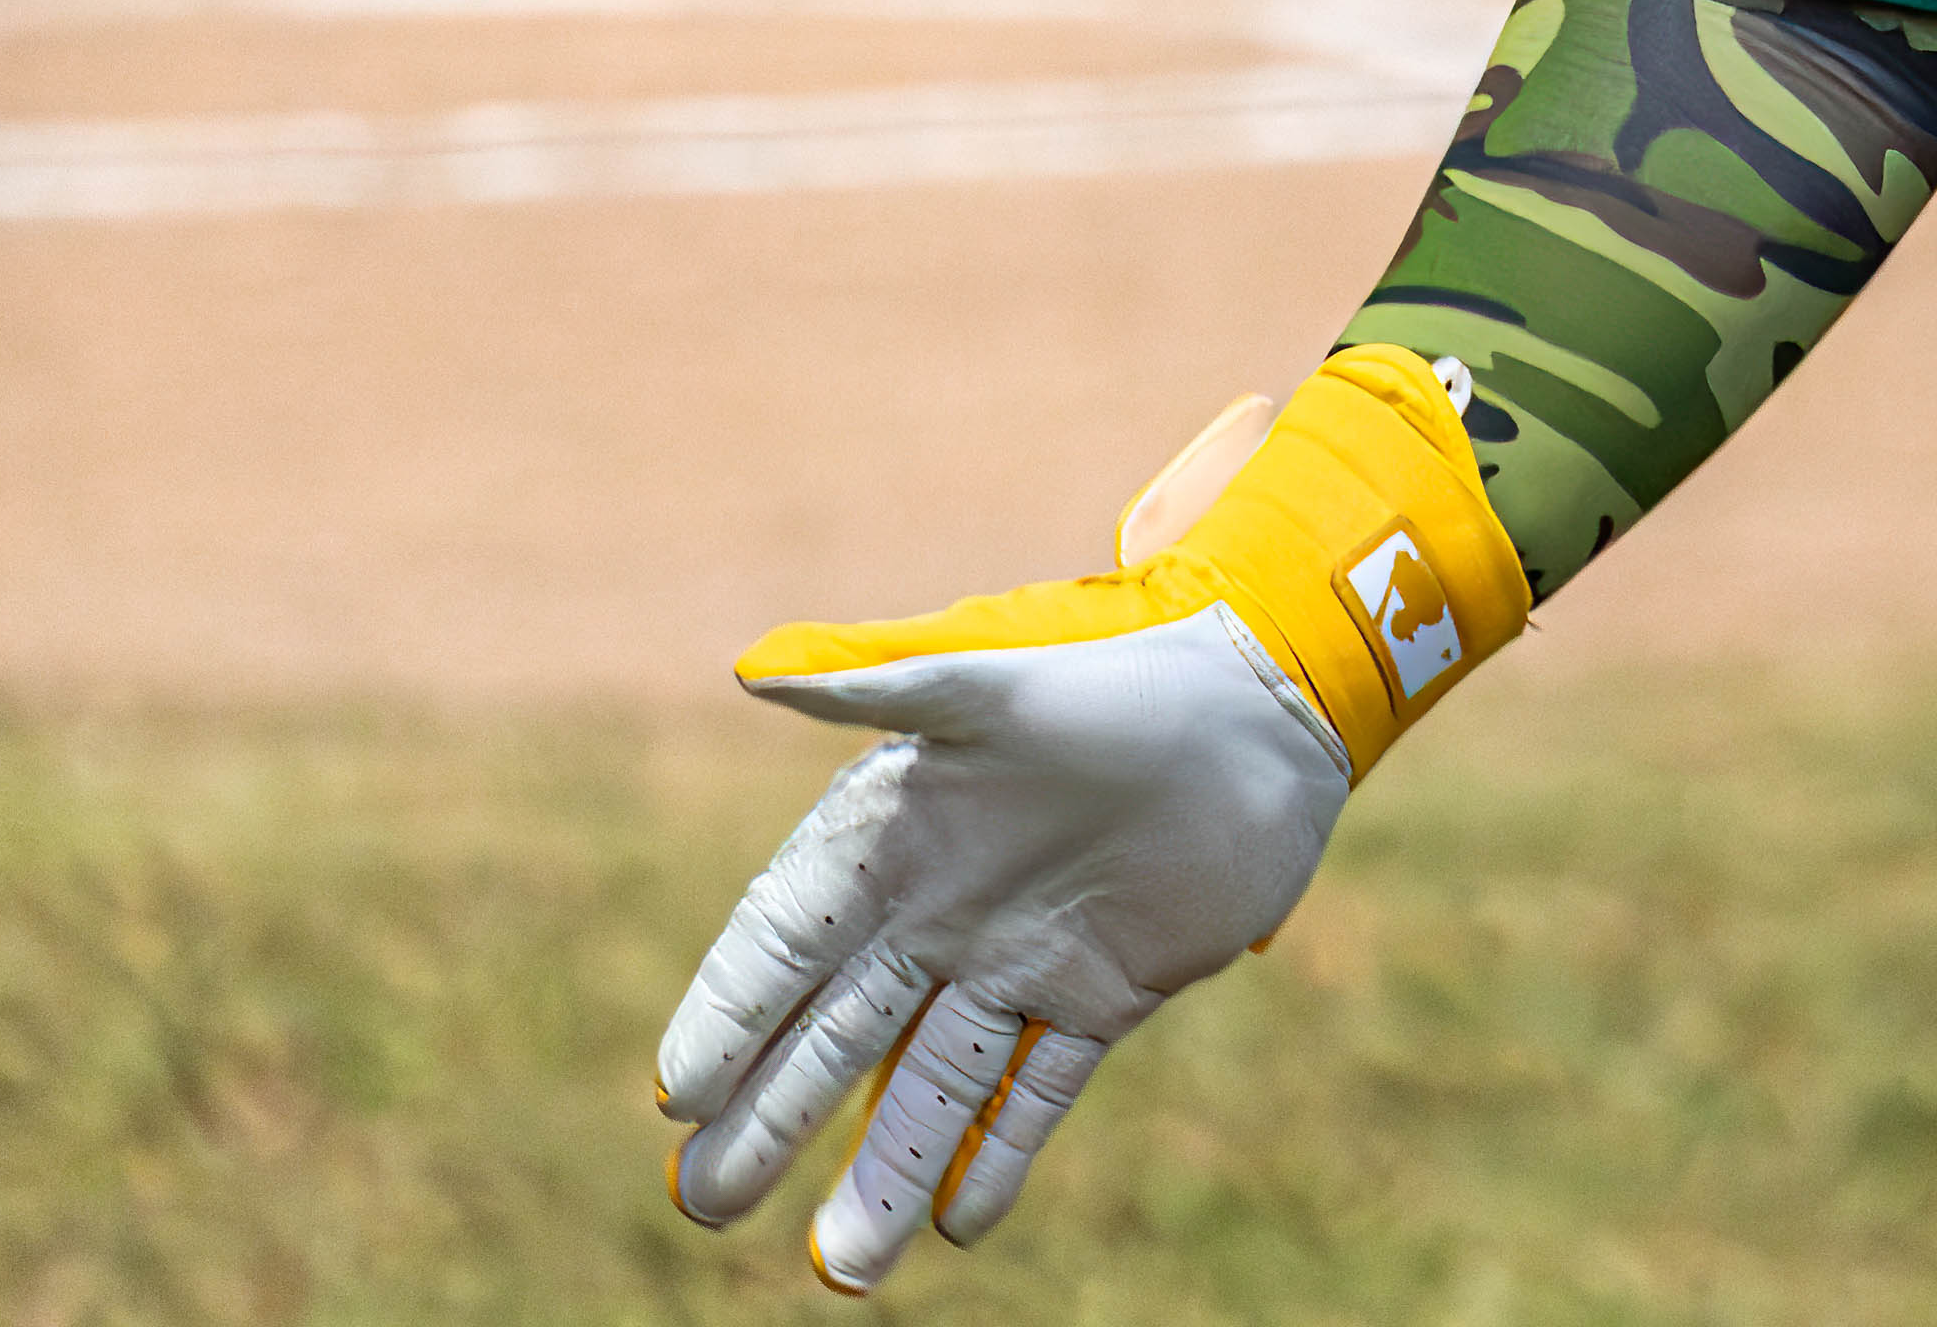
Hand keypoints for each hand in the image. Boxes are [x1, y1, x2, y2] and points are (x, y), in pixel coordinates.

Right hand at [658, 571, 1358, 1291]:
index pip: (782, 938)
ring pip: (932, 1086)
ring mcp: (1019, 960)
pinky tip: (954, 1225)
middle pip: (835, 1034)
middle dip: (770, 1119)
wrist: (1261, 710)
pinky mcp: (1102, 993)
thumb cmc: (1115, 682)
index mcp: (894, 837)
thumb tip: (752, 669)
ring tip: (840, 1270)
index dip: (728, 1012)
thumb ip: (875, 681)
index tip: (676, 1097)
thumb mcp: (991, 683)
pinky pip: (1036, 1091)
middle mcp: (941, 912)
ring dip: (884, 1171)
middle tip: (704, 1206)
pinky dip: (999, 1155)